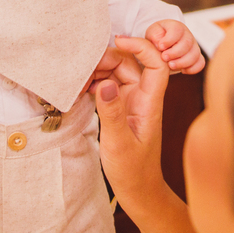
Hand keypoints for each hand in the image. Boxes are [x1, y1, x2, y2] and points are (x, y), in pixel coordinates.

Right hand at [92, 35, 170, 210]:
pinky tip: (79, 90)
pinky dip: (94, 84)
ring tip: (77, 80)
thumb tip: (105, 84)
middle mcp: (143, 97)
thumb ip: (112, 113)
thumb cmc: (133, 170)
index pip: (156, 63)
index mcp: (150, 102)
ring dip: (97, 72)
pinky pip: (108, 87)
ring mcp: (131, 102)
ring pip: (117, 73)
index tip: (117, 41)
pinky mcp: (120, 109)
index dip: (141, 47)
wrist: (138, 190)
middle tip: (83, 67)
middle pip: (131, 63)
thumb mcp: (119, 143)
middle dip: (108, 59)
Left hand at [145, 19, 205, 73]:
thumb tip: (160, 43)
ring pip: (194, 55)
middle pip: (187, 44)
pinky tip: (182, 70)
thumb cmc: (158, 37)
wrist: (163, 43)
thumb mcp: (153, 32)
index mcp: (176, 27)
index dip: (169, 39)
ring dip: (182, 62)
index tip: (160, 47)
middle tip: (164, 57)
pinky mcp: (196, 57)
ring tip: (170, 65)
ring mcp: (193, 46)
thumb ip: (155, 35)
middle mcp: (187, 36)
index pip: (177, 30)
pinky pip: (200, 64)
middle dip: (175, 53)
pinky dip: (192, 68)